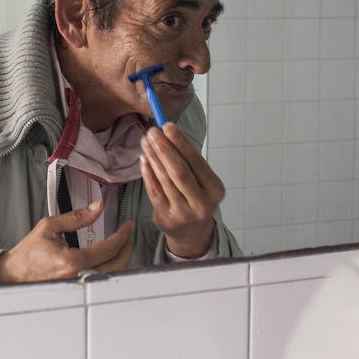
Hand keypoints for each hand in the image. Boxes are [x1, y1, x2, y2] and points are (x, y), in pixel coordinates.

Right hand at [0, 201, 134, 282]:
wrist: (14, 274)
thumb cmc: (28, 254)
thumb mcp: (50, 227)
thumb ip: (77, 217)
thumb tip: (97, 207)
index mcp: (72, 262)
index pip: (108, 248)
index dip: (122, 236)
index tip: (128, 227)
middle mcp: (78, 277)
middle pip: (116, 265)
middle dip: (127, 249)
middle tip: (128, 236)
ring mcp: (78, 286)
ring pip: (111, 275)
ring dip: (121, 259)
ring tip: (121, 246)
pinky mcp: (77, 290)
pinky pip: (101, 280)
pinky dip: (110, 268)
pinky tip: (109, 259)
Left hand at [140, 124, 224, 257]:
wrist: (191, 232)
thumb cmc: (196, 198)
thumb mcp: (201, 181)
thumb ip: (188, 160)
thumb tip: (168, 132)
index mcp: (215, 189)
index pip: (196, 161)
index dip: (180, 142)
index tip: (168, 126)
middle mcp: (201, 203)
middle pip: (179, 171)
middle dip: (164, 149)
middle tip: (153, 132)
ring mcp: (182, 213)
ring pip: (164, 180)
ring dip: (153, 157)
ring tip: (146, 141)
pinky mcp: (165, 218)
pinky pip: (153, 191)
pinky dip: (147, 173)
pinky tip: (143, 159)